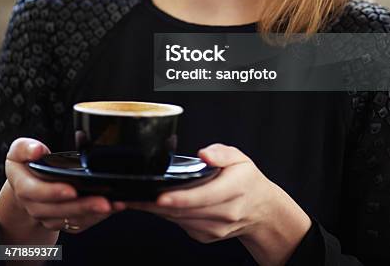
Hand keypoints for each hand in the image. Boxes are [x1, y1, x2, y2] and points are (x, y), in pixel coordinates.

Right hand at [3, 138, 125, 233]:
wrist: (24, 185)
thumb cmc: (25, 165)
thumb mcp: (20, 150)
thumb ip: (25, 148)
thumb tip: (37, 150)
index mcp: (24, 186)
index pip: (36, 192)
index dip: (54, 192)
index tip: (72, 190)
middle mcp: (35, 206)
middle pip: (58, 210)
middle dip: (82, 207)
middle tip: (104, 202)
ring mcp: (49, 216)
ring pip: (70, 220)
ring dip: (93, 214)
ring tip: (113, 205)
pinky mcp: (62, 221)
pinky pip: (79, 224)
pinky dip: (97, 217)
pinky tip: (112, 208)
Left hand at [121, 142, 309, 262]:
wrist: (261, 211)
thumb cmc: (247, 180)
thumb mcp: (240, 158)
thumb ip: (222, 153)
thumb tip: (204, 153)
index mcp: (234, 190)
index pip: (202, 197)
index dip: (179, 198)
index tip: (159, 196)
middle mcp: (224, 213)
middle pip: (184, 211)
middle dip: (154, 205)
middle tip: (128, 197)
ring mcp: (214, 228)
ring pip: (178, 220)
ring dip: (154, 211)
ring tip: (130, 200)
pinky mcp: (205, 236)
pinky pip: (180, 225)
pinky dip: (165, 215)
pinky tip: (151, 204)